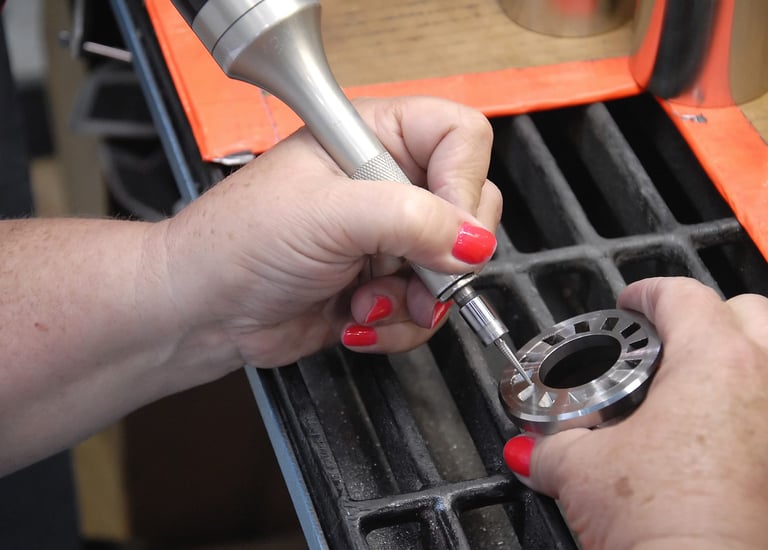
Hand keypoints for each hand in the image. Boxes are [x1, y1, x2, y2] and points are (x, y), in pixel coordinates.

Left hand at [156, 96, 501, 371]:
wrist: (206, 311)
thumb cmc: (238, 242)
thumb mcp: (327, 215)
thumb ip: (409, 219)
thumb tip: (475, 240)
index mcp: (372, 138)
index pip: (460, 139)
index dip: (463, 183)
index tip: (448, 230)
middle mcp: (387, 184)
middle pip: (469, 208)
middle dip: (442, 256)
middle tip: (411, 272)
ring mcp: (388, 238)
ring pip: (454, 268)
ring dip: (415, 299)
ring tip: (365, 301)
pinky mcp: (384, 285)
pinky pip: (427, 308)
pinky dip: (400, 325)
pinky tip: (356, 319)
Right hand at [503, 277, 767, 548]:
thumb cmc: (663, 523)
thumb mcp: (579, 470)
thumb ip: (550, 445)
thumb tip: (534, 449)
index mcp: (713, 363)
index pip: (681, 296)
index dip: (647, 293)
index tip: (631, 303)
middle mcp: (765, 382)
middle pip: (748, 312)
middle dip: (706, 316)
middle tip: (667, 340)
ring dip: (740, 355)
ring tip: (696, 381)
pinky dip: (749, 406)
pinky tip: (717, 432)